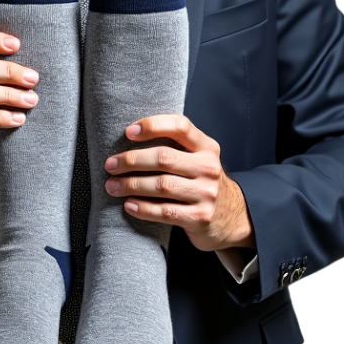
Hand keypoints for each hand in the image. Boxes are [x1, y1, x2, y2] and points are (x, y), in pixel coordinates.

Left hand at [103, 115, 254, 252]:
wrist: (233, 217)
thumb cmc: (202, 182)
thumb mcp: (199, 159)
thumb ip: (176, 147)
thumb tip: (129, 138)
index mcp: (206, 147)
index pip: (180, 126)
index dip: (153, 125)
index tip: (128, 132)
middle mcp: (208, 167)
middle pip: (164, 158)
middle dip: (131, 160)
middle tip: (110, 165)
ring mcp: (207, 194)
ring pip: (161, 185)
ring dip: (131, 185)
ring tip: (112, 186)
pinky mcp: (200, 218)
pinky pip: (165, 212)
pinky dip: (143, 208)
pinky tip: (129, 205)